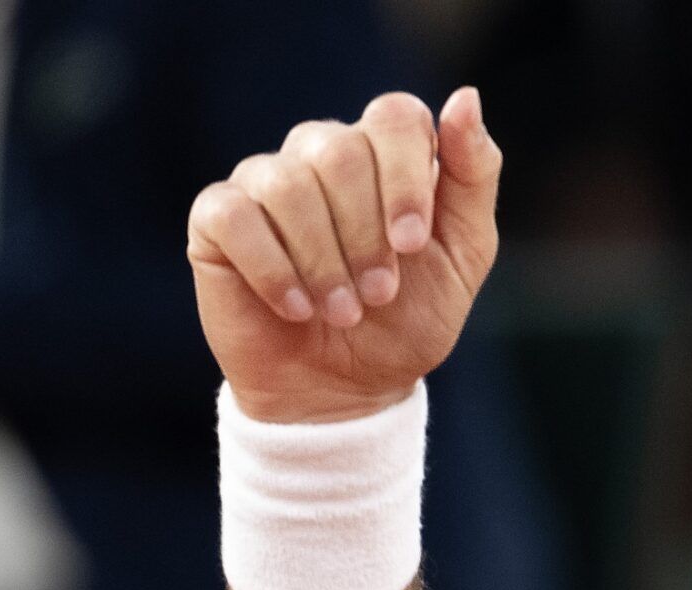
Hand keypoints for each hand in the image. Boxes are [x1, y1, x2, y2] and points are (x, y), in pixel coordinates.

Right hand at [187, 88, 501, 424]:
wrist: (347, 388)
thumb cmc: (408, 320)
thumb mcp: (463, 256)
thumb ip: (472, 178)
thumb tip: (465, 98)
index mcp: (384, 154)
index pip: (395, 116)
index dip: (406, 178)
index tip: (412, 245)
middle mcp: (321, 153)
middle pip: (340, 152)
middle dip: (366, 236)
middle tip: (380, 294)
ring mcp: (265, 180)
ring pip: (288, 185)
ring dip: (324, 262)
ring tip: (342, 312)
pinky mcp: (218, 217)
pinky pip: (236, 216)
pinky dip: (273, 271)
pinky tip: (297, 308)